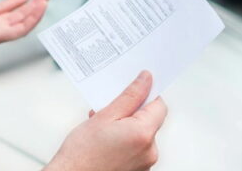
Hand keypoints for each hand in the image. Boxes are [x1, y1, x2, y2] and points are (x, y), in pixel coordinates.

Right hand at [46, 71, 167, 170]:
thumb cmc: (82, 153)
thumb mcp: (104, 116)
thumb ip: (130, 96)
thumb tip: (146, 80)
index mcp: (144, 134)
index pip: (159, 105)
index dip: (147, 94)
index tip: (134, 88)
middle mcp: (150, 151)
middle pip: (149, 120)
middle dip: (131, 112)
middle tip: (108, 111)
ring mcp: (145, 164)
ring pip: (141, 134)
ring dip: (126, 127)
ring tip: (103, 130)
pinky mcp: (138, 170)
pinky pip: (136, 148)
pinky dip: (125, 141)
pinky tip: (106, 142)